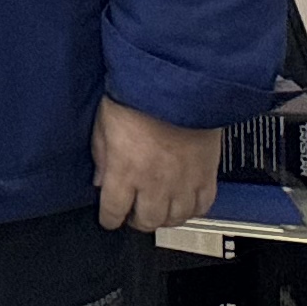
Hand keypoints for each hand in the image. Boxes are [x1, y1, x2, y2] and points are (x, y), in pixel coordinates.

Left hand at [93, 96, 221, 231]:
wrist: (176, 84)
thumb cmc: (138, 97)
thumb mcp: (103, 123)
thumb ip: (101, 156)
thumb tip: (100, 180)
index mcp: (124, 171)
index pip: (113, 211)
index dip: (109, 219)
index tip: (109, 219)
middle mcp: (154, 183)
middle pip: (146, 221)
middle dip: (136, 221)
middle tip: (133, 214)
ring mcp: (182, 182)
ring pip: (176, 219)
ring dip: (165, 218)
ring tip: (158, 210)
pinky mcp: (206, 175)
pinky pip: (203, 206)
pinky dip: (193, 210)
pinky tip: (185, 204)